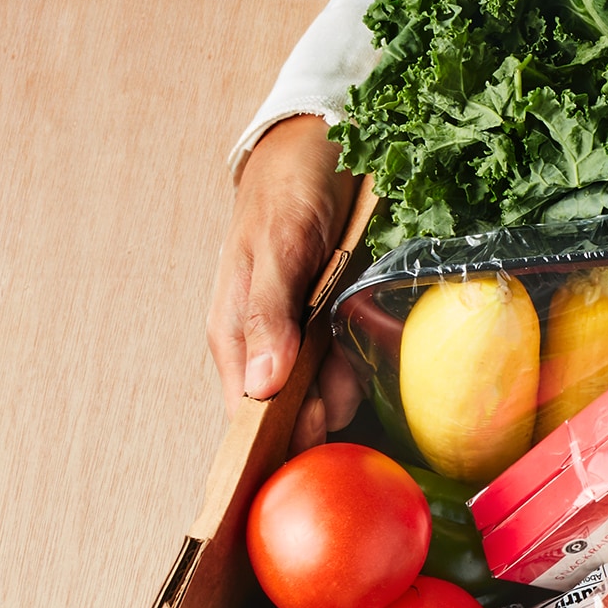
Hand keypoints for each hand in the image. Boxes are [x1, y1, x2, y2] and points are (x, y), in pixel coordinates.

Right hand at [207, 114, 360, 449]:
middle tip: (348, 387)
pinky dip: (363, 364)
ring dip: (350, 387)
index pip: (247, 420)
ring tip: (356, 346)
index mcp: (234, 338)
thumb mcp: (278, 245)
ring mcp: (298, 339)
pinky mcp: (329, 327)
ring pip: (325, 394)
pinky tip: (373, 345)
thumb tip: (262, 386)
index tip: (311, 461)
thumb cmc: (285, 191)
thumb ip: (267, 314)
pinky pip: (347, 364)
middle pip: (291, 417)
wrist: (314, 147)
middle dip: (324, 416)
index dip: (279, 446)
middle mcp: (263, 348)